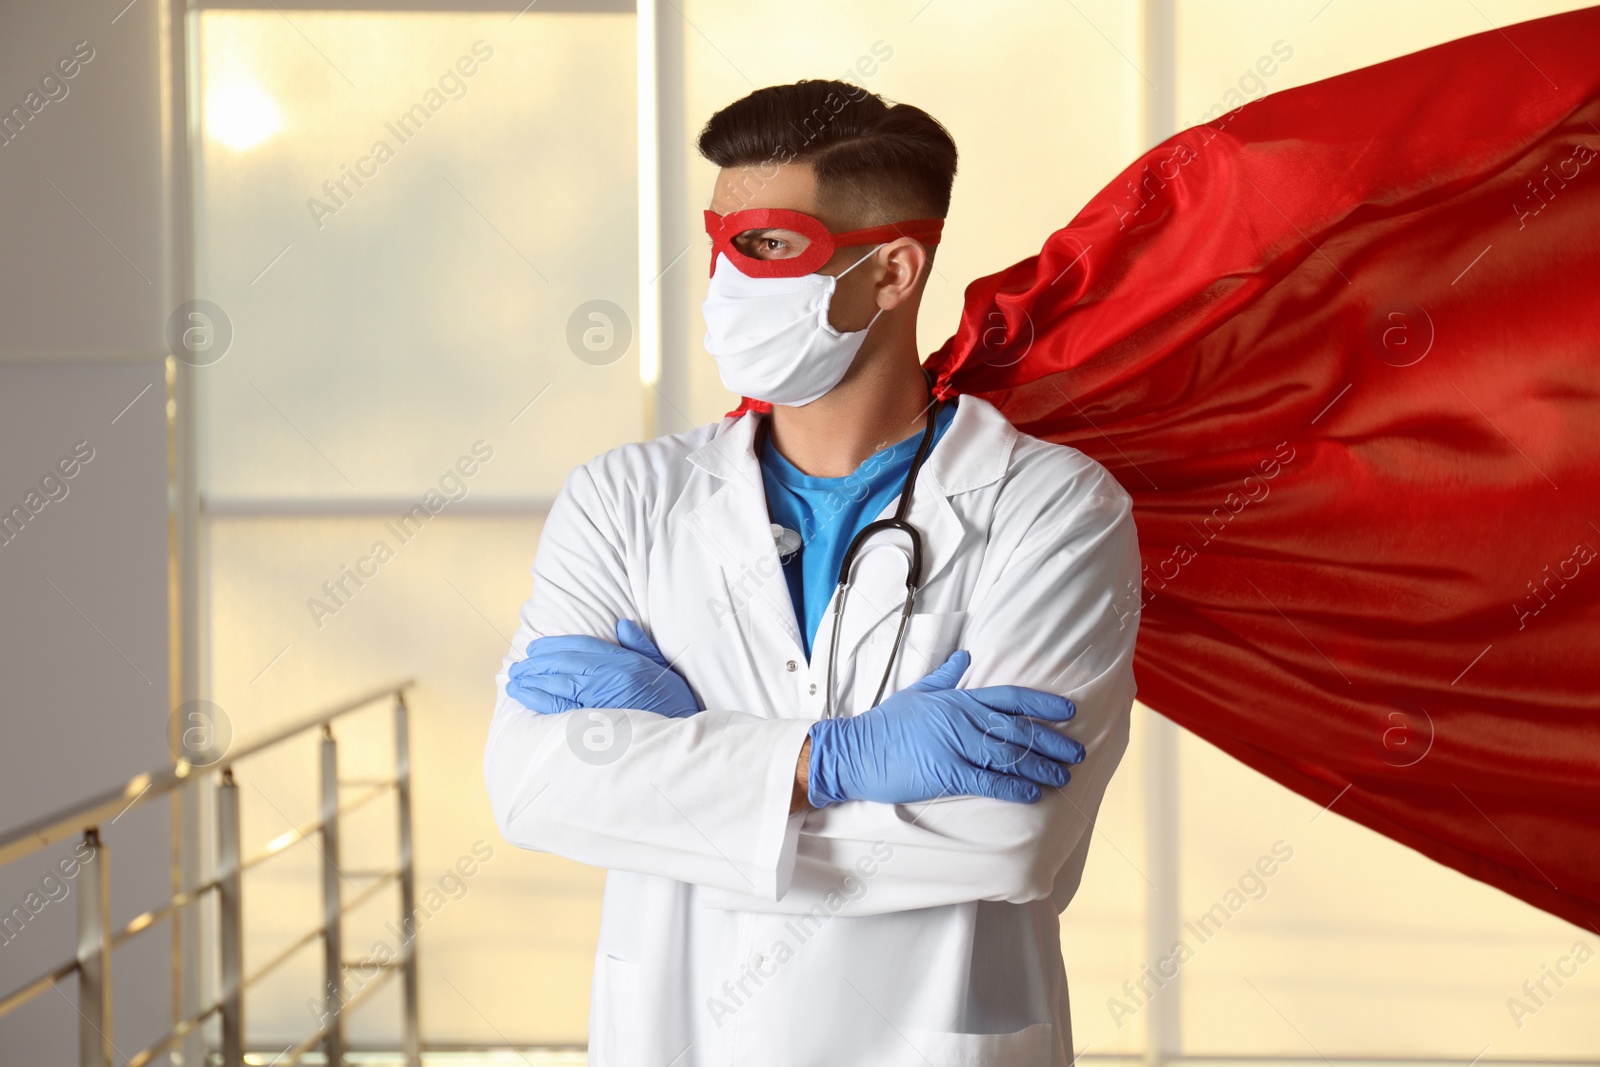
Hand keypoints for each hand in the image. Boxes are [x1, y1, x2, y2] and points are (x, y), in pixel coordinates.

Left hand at [506, 620, 699, 717]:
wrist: (682, 740)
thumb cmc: (674, 705)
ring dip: (532, 682)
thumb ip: (640, 646)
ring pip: (558, 686)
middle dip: (537, 665)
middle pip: (564, 665)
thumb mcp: (663, 668)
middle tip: (518, 667)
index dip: (556, 646)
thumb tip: (620, 625)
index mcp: (626, 663)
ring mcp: (601, 702)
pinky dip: (540, 701)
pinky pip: (561, 710)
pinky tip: (526, 698)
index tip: (537, 648)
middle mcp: (611, 678)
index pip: (583, 648)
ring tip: (514, 682)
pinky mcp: (594, 725)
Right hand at [806, 651, 1082, 807]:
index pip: (1011, 697)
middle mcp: (962, 718)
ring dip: (1040, 768)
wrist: (857, 750)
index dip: (1043, 703)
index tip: (1069, 711)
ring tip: (1062, 778)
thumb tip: (965, 657)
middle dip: (1052, 742)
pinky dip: (1014, 787)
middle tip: (1076, 753)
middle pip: (1018, 729)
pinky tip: (1033, 794)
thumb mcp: (917, 692)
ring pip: (1009, 756)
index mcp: (958, 698)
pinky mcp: (946, 772)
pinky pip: (989, 781)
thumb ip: (945, 676)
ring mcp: (955, 745)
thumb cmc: (886, 723)